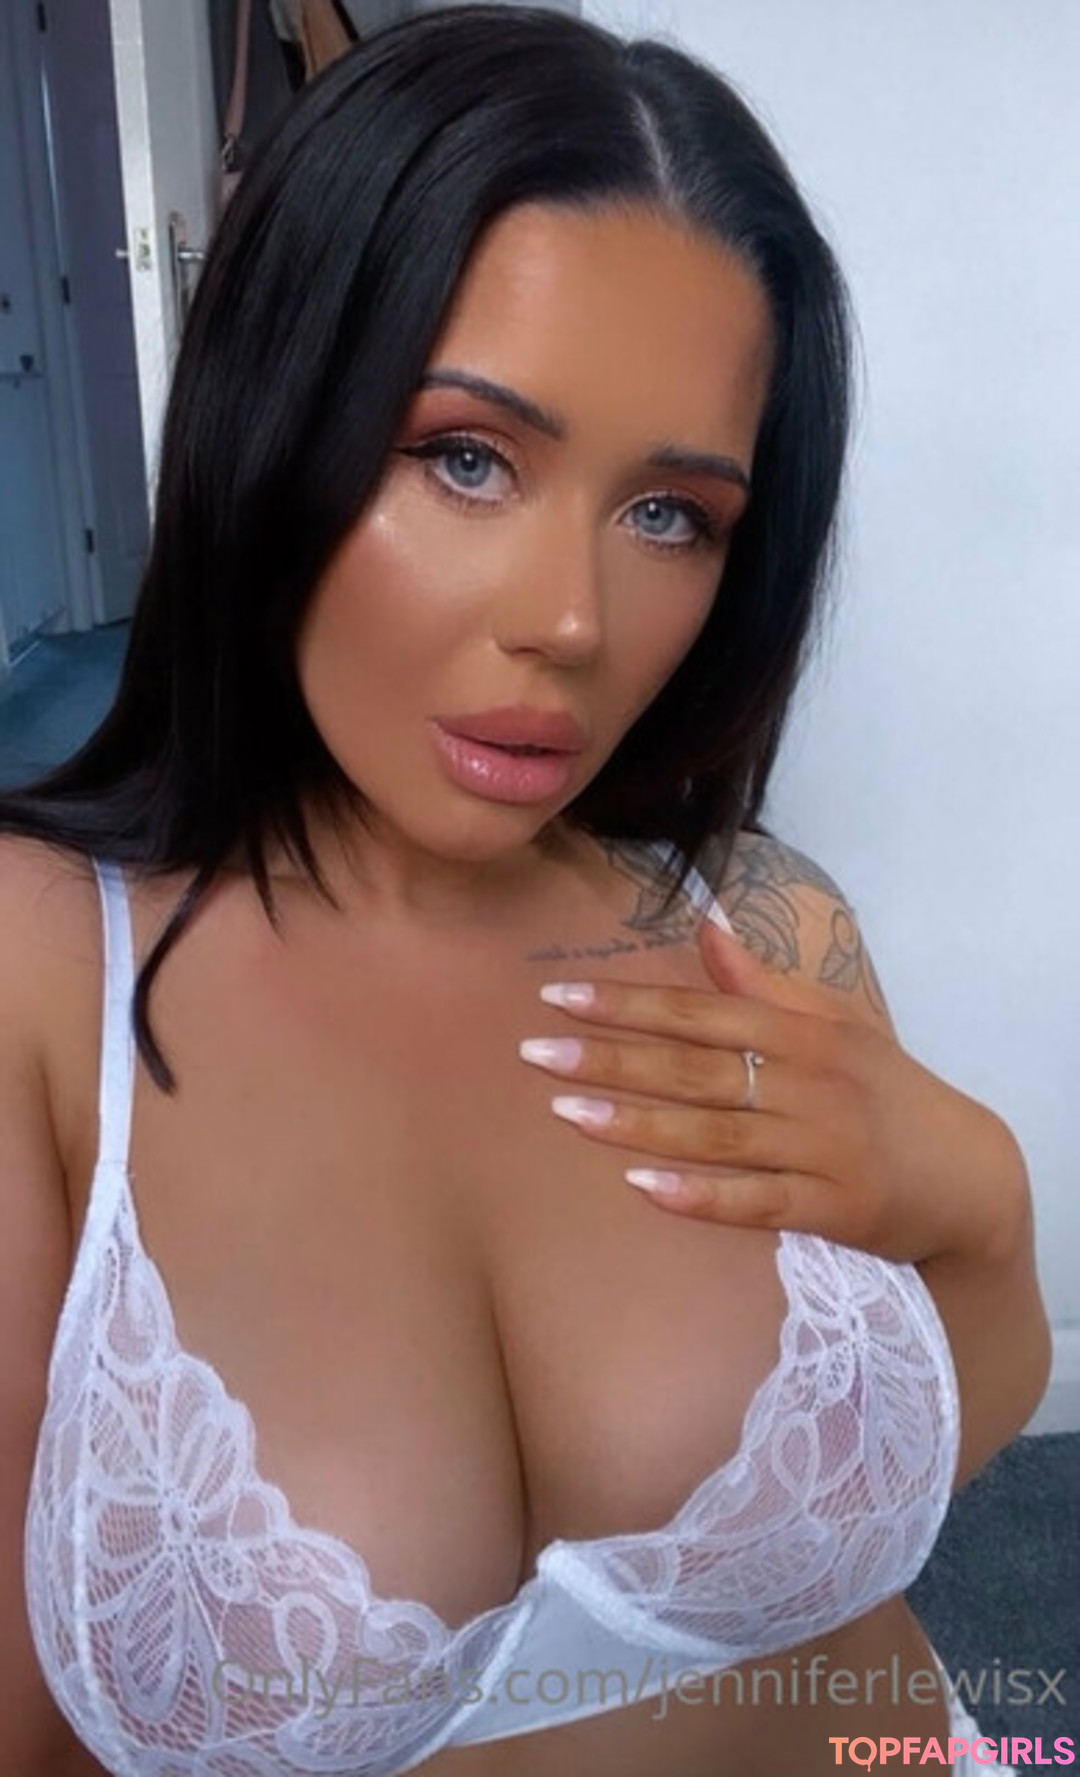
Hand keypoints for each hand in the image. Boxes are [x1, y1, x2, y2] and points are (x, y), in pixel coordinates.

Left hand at [518, 914, 1026, 1265]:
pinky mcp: (830, 1207)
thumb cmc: (885, 1091)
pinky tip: (641, 1187)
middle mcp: (806, 1083)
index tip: (558, 998)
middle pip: (693, 1069)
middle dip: (610, 1058)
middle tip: (534, 1053)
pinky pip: (754, 1202)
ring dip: (636, 1124)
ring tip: (565, 1114)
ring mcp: (817, 1147)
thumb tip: (706, 927)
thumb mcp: (834, 1024)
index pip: (699, 1012)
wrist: (967, 1173)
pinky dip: (699, 1196)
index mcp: (801, 1032)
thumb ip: (764, 984)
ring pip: (713, 1133)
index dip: (628, 1004)